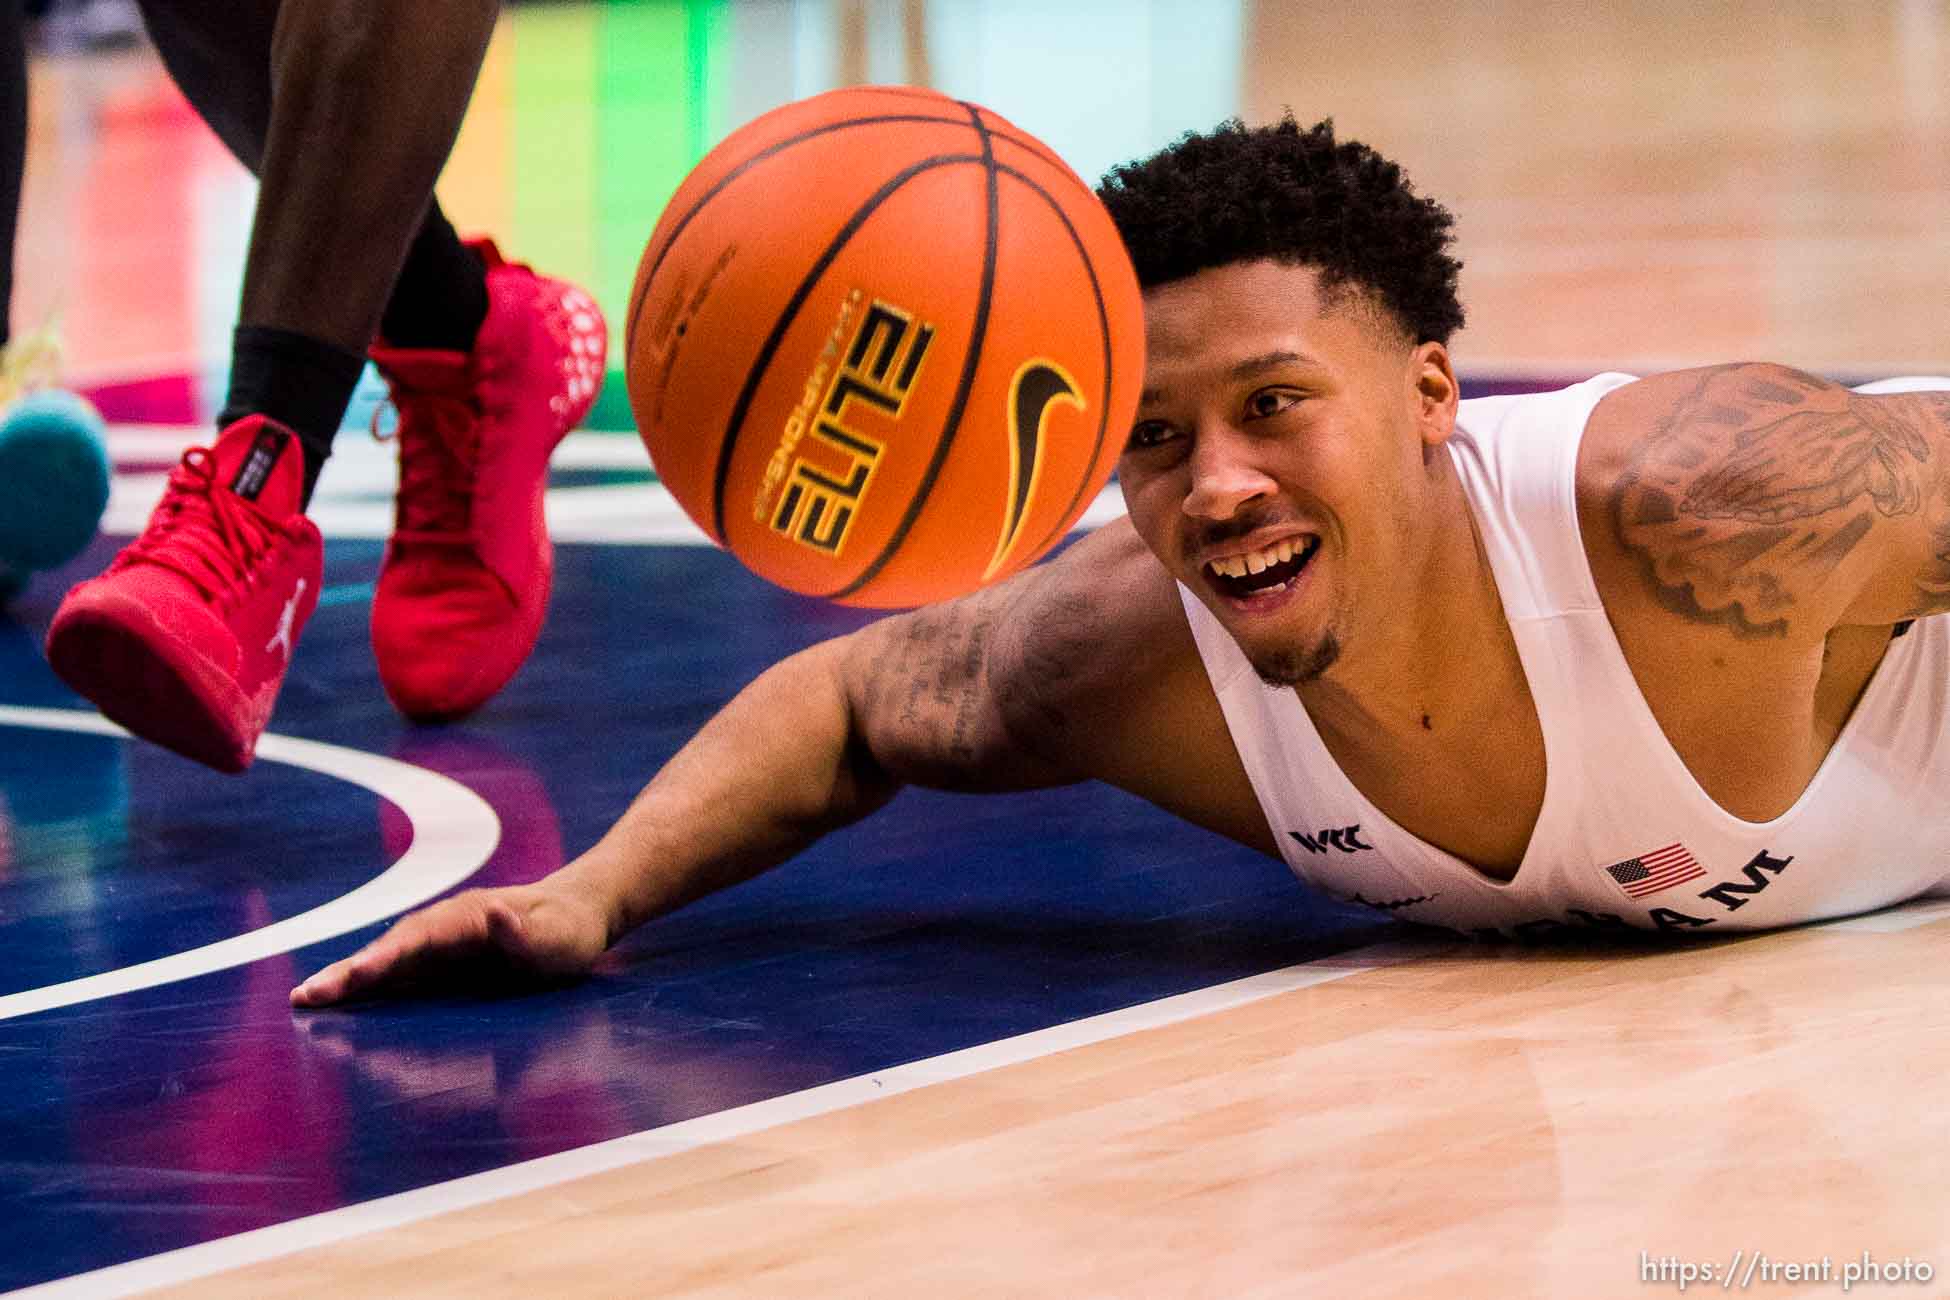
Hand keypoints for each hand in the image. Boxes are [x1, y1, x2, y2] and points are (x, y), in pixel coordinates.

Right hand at [290, 883, 610, 1007]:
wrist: (575, 914)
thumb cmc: (568, 932)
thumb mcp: (559, 938)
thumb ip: (527, 933)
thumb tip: (497, 913)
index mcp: (472, 916)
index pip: (422, 937)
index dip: (388, 956)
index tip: (356, 975)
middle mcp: (446, 924)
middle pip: (391, 948)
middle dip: (350, 971)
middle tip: (306, 996)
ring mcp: (439, 941)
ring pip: (386, 959)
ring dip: (347, 978)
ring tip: (304, 999)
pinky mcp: (439, 959)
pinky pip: (396, 973)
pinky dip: (364, 984)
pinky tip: (333, 1000)